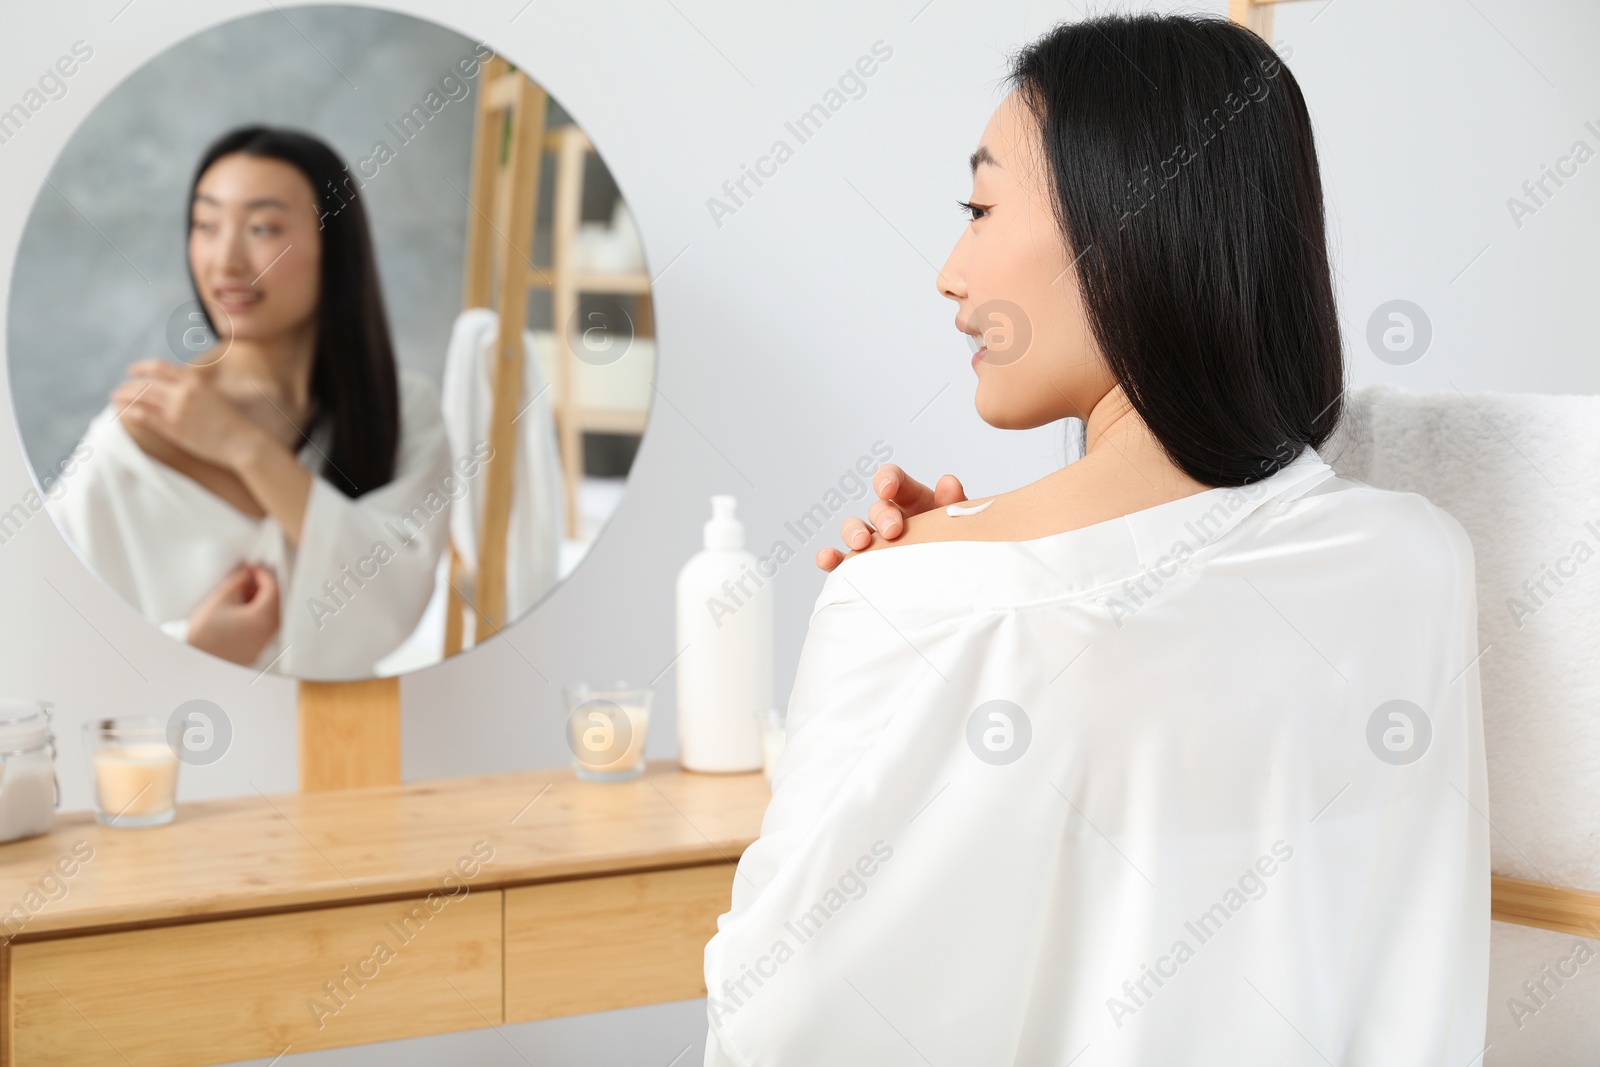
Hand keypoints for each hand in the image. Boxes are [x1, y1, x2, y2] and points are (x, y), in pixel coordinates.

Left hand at [112, 360, 268, 470]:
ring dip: (124, 397)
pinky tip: (122, 413)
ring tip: (115, 399)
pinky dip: (130, 412)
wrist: (244, 443)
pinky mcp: (173, 428)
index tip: (132, 370)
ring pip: (141, 398)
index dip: (143, 367)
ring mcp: (177, 410)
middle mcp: (183, 392)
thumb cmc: (235, 423)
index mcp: (195, 381)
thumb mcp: (216, 397)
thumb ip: (197, 390)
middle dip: (128, 385)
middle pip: (146, 383)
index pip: (161, 367)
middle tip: (118, 389)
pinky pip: (144, 417)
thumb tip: (182, 389)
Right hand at [187, 564, 280, 665]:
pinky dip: (258, 617)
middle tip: (249, 579)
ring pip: (270, 617)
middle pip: (276, 603)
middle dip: (264, 588)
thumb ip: (238, 580)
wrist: (193, 658)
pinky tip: (241, 612)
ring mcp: (262, 644)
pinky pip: (263, 629)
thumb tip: (246, 573)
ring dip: (261, 602)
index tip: (254, 569)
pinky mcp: (254, 651)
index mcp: (262, 618)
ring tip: (242, 594)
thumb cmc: (203, 633)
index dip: (263, 575)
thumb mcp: (220, 598)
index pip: (273, 589)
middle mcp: (267, 633)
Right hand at [815, 463, 966, 571]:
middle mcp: (889, 517)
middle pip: (876, 508)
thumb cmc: (954, 543)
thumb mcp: (957, 522)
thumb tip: (948, 483)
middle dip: (881, 516)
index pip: (893, 479)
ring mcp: (874, 541)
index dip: (887, 480)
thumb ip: (954, 503)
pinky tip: (827, 559)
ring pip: (854, 529)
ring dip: (853, 533)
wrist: (954, 579)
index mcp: (912, 500)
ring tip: (861, 545)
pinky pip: (842, 559)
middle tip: (893, 531)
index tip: (886, 489)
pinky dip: (831, 557)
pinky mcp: (862, 564)